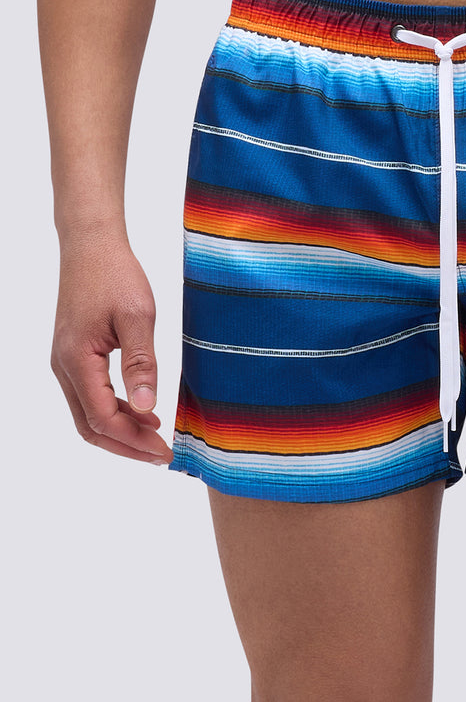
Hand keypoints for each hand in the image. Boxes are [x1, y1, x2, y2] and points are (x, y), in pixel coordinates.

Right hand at [50, 230, 172, 464]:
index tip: (165, 450)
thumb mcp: (137, 317)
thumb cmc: (115, 274)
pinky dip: (115, 411)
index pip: (103, 418)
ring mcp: (65, 362)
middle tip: (162, 456)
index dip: (135, 440)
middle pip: (90, 426)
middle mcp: (64, 367)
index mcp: (77, 359)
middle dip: (126, 445)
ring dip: (121, 431)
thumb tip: (148, 407)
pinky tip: (143, 411)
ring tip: (156, 437)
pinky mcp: (74, 356)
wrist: (91, 245)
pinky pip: (90, 396)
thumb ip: (142, 363)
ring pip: (87, 414)